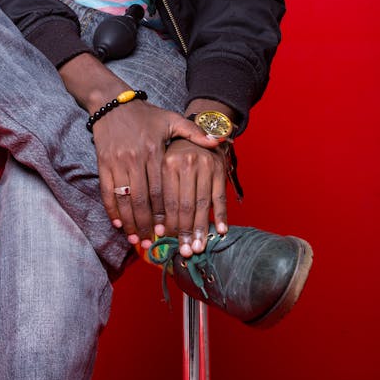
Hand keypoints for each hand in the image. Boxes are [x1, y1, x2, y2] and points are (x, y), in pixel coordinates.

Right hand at [92, 100, 221, 254]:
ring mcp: (117, 162)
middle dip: (147, 225)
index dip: (164, 213)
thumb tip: (218, 142)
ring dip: (130, 223)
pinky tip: (118, 223)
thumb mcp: (172, 120)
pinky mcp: (103, 163)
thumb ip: (194, 133)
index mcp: (154, 151)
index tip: (169, 230)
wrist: (113, 103)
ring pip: (124, 199)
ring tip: (137, 240)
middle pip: (142, 200)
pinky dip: (112, 209)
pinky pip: (107, 191)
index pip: (160, 190)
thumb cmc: (146, 115)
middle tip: (152, 244)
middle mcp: (135, 158)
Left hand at [159, 137, 228, 255]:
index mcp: (168, 163)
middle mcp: (187, 164)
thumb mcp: (163, 160)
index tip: (165, 238)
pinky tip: (221, 231)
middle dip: (184, 231)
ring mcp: (206, 167)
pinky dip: (222, 215)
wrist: (200, 128)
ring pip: (203, 204)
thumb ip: (160, 188)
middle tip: (184, 251)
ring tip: (198, 247)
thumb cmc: (177, 150)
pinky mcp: (220, 170)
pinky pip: (220, 197)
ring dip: (201, 229)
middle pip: (185, 205)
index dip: (168, 222)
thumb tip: (157, 226)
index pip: (168, 200)